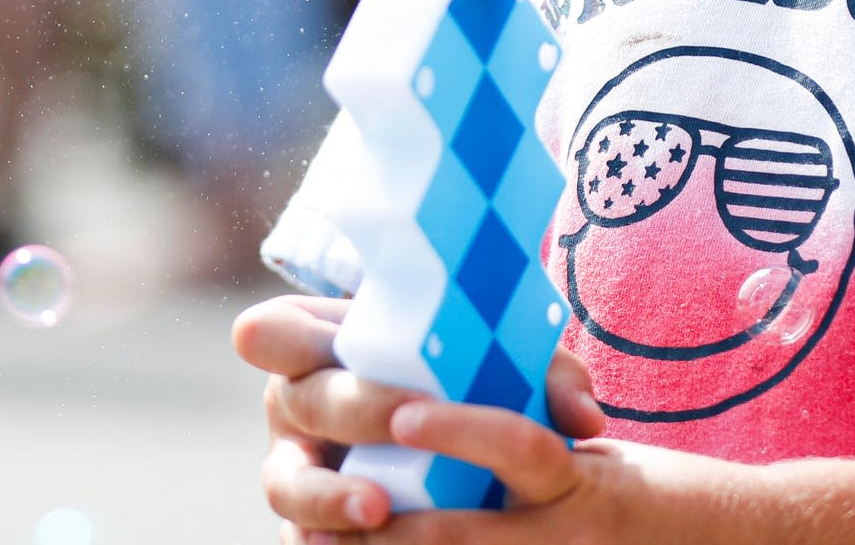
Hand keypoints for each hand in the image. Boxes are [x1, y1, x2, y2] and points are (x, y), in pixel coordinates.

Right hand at [234, 295, 620, 538]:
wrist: (465, 446)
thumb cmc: (474, 385)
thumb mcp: (506, 364)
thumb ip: (545, 374)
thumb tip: (585, 418)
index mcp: (321, 347)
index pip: (269, 331)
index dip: (286, 339)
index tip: (342, 347)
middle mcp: (297, 407)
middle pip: (298, 402)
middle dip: (354, 412)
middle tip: (406, 425)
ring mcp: (300, 470)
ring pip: (285, 485)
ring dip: (326, 497)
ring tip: (377, 509)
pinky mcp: (314, 526)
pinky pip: (307, 542)